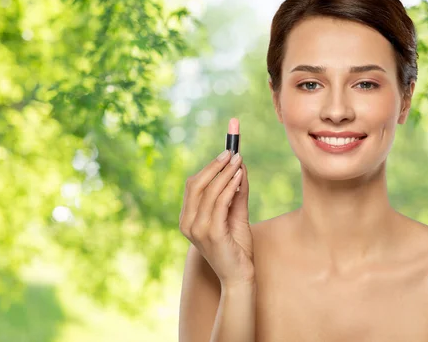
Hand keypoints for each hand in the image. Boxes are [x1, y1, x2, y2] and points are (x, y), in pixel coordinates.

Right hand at [179, 149, 253, 287]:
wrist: (240, 277)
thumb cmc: (236, 248)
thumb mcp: (235, 215)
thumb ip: (236, 193)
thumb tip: (240, 166)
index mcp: (188, 218)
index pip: (193, 185)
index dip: (209, 166)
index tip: (226, 150)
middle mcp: (187, 223)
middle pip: (196, 184)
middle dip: (215, 165)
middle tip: (232, 151)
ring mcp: (197, 229)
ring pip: (209, 191)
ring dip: (225, 173)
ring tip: (239, 160)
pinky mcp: (211, 233)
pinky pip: (219, 203)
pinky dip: (230, 186)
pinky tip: (240, 176)